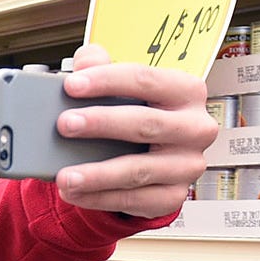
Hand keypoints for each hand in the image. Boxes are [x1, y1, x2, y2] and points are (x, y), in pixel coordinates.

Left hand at [52, 43, 216, 218]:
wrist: (149, 159)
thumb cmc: (135, 115)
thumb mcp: (121, 89)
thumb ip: (102, 67)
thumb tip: (85, 60)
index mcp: (186, 92)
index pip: (146, 79)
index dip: (107, 80)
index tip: (71, 84)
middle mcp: (196, 128)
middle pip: (146, 124)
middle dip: (102, 124)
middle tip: (64, 124)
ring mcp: (187, 165)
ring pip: (139, 170)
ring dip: (96, 174)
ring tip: (63, 175)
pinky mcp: (173, 196)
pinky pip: (133, 200)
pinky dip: (98, 198)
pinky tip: (73, 193)